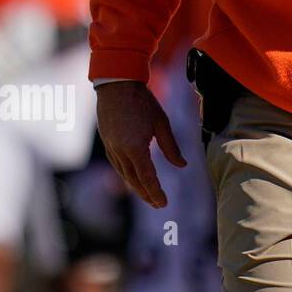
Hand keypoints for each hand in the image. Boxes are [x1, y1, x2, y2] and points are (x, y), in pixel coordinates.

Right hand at [95, 81, 185, 208]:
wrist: (116, 86)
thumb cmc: (143, 102)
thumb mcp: (161, 122)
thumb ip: (171, 147)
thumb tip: (182, 165)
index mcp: (135, 147)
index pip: (146, 177)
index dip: (155, 192)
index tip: (163, 204)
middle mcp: (120, 151)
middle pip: (134, 180)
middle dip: (146, 194)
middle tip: (159, 205)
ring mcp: (111, 149)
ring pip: (125, 175)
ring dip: (137, 187)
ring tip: (150, 196)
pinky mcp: (108, 144)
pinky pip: (119, 166)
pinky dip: (128, 176)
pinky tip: (136, 179)